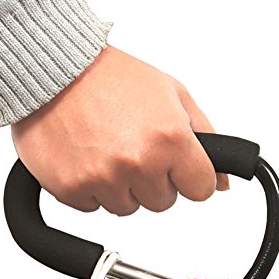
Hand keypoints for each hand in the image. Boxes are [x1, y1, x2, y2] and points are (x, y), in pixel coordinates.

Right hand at [11, 45, 228, 215]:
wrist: (55, 70)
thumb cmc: (111, 78)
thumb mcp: (172, 93)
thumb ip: (206, 137)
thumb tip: (222, 182)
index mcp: (170, 139)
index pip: (201, 189)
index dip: (190, 177)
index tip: (178, 168)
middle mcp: (138, 162)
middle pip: (163, 202)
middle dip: (153, 181)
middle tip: (134, 149)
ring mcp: (103, 178)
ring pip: (127, 208)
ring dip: (121, 186)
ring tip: (107, 149)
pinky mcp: (72, 189)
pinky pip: (93, 206)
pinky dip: (91, 187)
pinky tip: (86, 157)